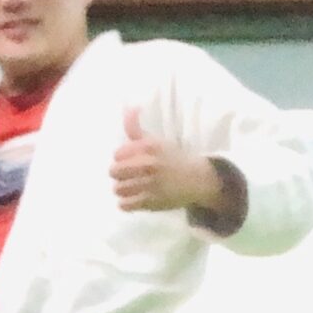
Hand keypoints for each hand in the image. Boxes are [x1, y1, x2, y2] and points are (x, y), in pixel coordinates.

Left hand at [109, 108, 227, 215]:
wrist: (198, 179)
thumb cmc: (173, 158)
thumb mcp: (156, 140)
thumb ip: (137, 128)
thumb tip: (127, 108)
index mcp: (149, 146)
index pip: (117, 154)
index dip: (122, 158)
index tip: (131, 160)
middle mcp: (149, 164)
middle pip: (114, 172)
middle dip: (119, 174)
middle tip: (129, 175)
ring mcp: (150, 184)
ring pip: (118, 189)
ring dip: (122, 189)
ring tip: (132, 188)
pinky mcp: (152, 202)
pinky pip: (125, 205)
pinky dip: (127, 203)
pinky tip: (134, 199)